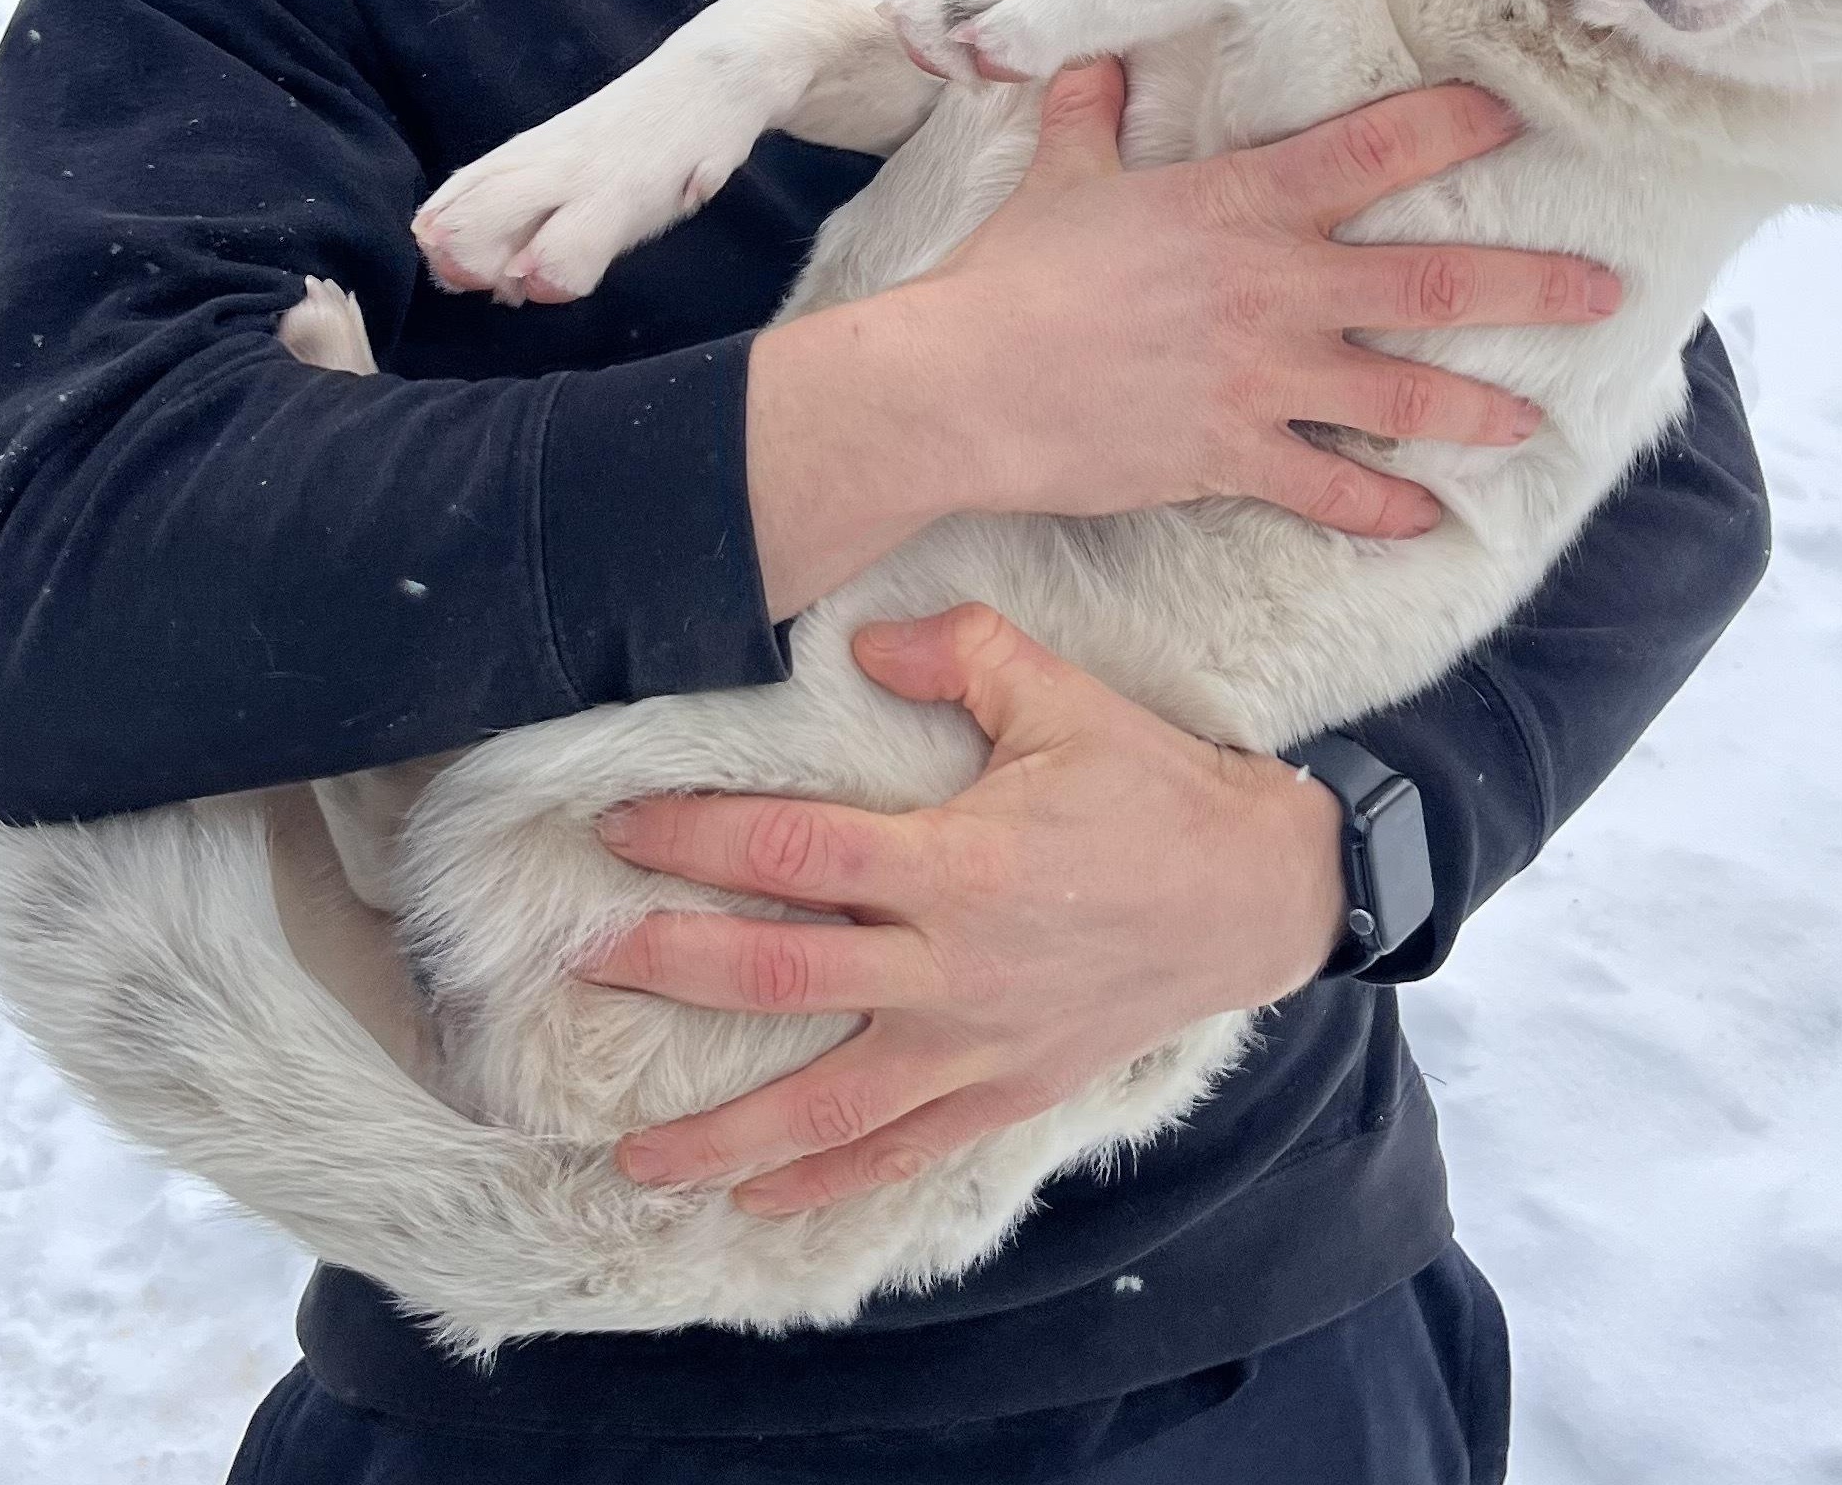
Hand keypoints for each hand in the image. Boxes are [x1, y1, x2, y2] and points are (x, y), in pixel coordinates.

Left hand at [585, 604, 1346, 1214]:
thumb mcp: (1063, 696)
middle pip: (780, 976)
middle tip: (582, 971)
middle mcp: (954, 965)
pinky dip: (828, 1182)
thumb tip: (863, 642)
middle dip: (671, 971)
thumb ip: (960, 655)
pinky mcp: (1009, 1090)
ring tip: (633, 1161)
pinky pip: (903, 1150)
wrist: (1260, 893)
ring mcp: (979, 1043)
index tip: (620, 828)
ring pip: (828, 1105)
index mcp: (959, 861)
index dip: (698, 835)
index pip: (795, 849)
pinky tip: (761, 1200)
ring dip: (724, 1136)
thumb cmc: (1156, 788)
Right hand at [743, 63, 1618, 612]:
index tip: (1508, 119)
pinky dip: (1383, 512)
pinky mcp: (1233, 458)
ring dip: (1479, 408)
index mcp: (1240, 205)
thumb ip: (1092, 115)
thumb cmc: (1011, 274)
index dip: (1447, 130)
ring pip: (1405, 393)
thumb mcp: (1059, 177)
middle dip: (1530, 285)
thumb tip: (1095, 61)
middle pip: (1433, 281)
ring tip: (1532, 421)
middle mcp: (1275, 288)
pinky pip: (1331, 492)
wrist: (961, 385)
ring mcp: (1263, 380)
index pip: (1369, 153)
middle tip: (1605, 292)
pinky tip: (1426, 522)